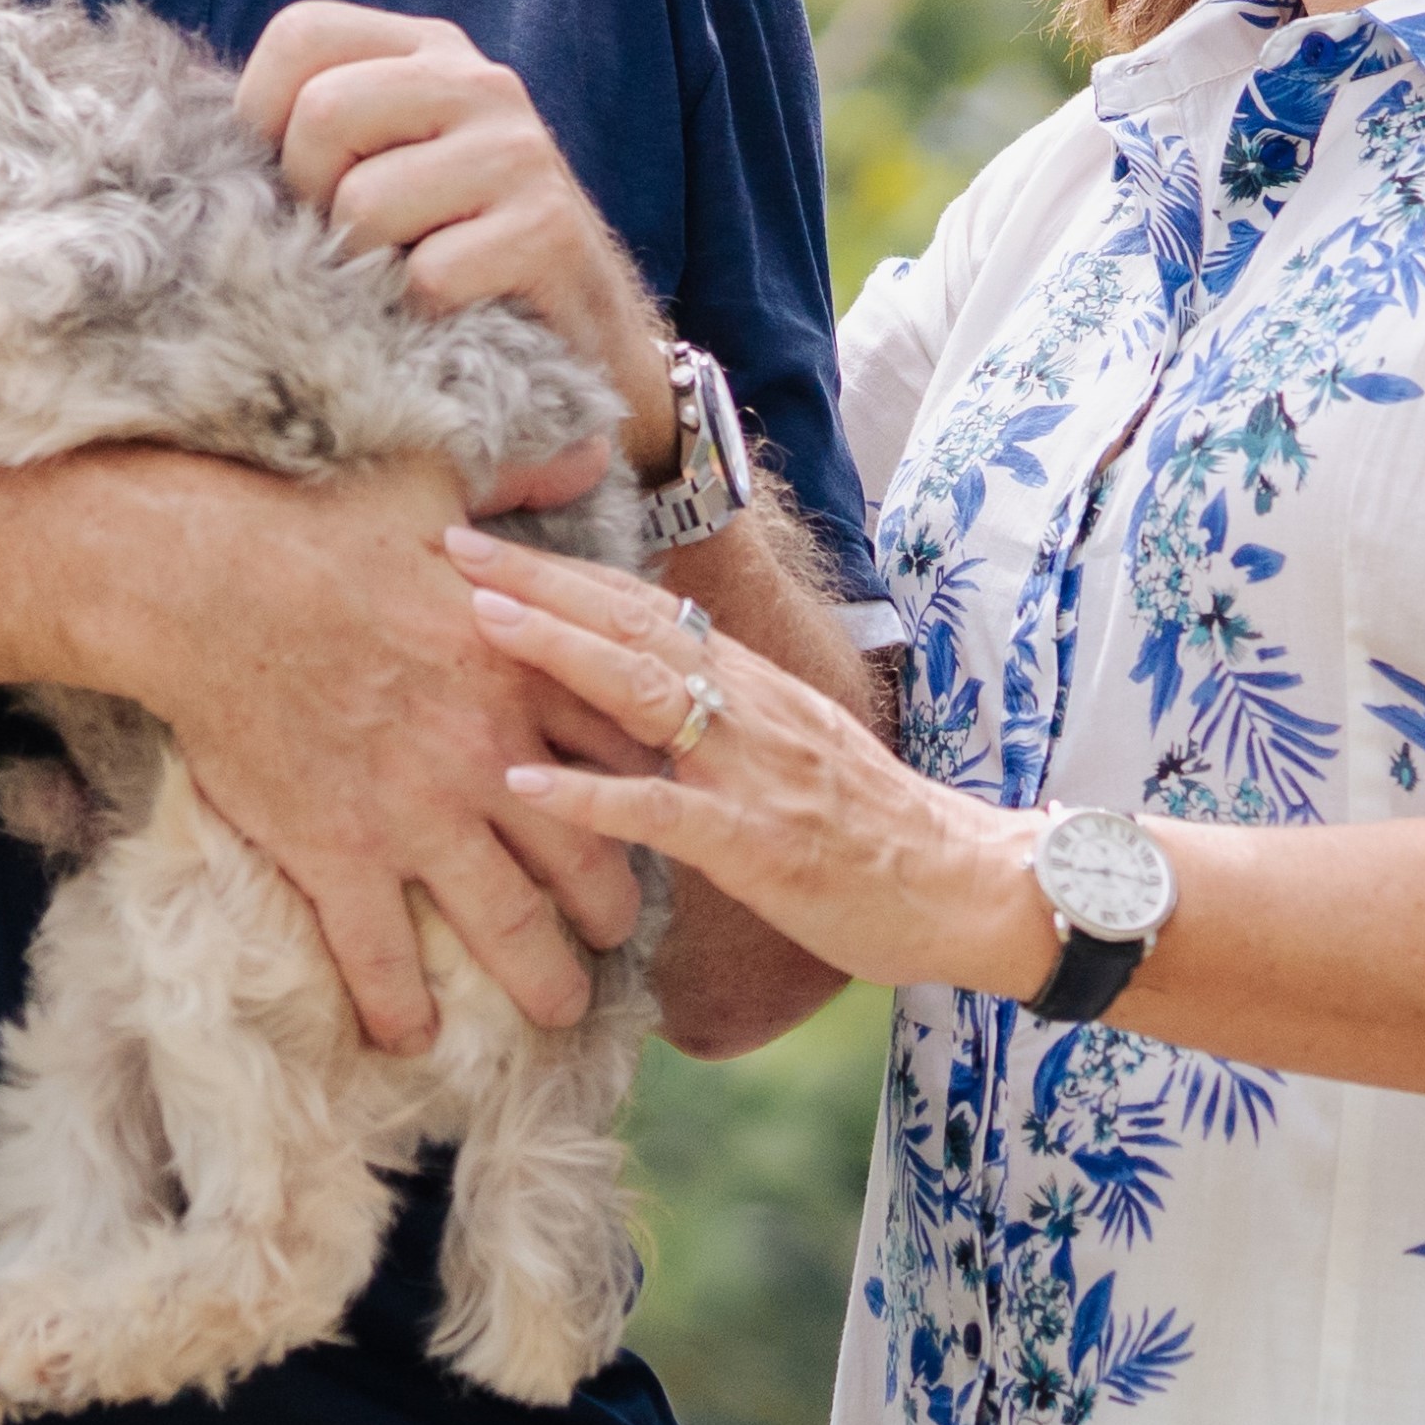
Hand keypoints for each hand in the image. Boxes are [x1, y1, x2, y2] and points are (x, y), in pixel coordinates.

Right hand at [53, 457, 655, 1052]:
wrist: (212, 581)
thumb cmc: (320, 526)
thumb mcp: (438, 484)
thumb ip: (522, 480)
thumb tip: (581, 445)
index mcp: (523, 667)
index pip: (624, 747)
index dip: (652, 790)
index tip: (660, 813)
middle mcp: (488, 754)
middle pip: (589, 857)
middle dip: (615, 909)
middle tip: (616, 936)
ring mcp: (417, 815)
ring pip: (510, 929)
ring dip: (543, 983)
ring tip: (558, 1012)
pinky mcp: (340, 855)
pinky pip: (384, 959)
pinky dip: (401, 1009)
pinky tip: (408, 1037)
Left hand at [238, 0, 675, 471]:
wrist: (587, 337)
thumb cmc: (454, 249)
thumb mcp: (389, 162)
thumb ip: (314, 133)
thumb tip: (192, 144)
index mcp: (428, 50)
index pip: (301, 33)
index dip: (261, 113)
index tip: (286, 183)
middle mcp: (479, 82)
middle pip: (323, 114)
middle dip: (310, 199)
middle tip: (348, 243)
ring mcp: (519, 151)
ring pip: (365, 204)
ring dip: (365, 267)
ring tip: (403, 279)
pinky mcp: (547, 229)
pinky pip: (425, 274)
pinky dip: (418, 314)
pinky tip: (450, 315)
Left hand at [450, 527, 1052, 998]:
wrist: (970, 885)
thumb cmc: (874, 830)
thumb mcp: (792, 751)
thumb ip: (721, 719)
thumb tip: (641, 696)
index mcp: (753, 684)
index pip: (647, 605)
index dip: (567, 571)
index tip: (494, 539)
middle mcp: (750, 705)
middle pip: (633, 623)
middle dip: (541, 582)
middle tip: (454, 545)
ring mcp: (755, 770)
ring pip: (644, 691)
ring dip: (558, 652)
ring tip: (479, 623)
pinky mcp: (760, 843)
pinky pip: (662, 812)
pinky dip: (590, 795)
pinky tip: (525, 784)